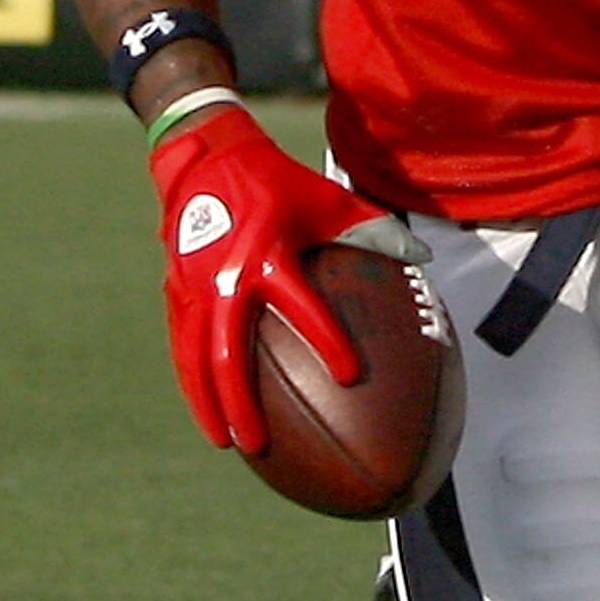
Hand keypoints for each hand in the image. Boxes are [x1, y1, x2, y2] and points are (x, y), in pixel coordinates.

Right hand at [150, 99, 425, 452]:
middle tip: (258, 443)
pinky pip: (183, 345)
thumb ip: (376, 231)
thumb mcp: (329, 200)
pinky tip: (207, 411)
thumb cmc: (278, 183)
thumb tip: (423, 259)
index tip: (352, 377)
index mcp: (270, 255)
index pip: (302, 308)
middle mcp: (227, 277)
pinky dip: (193, 380)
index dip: (328, 342)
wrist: (206, 157)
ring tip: (225, 442)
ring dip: (208, 402)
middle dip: (240, 402)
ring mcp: (195, 287)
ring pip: (196, 358)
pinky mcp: (176, 291)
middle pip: (227, 353)